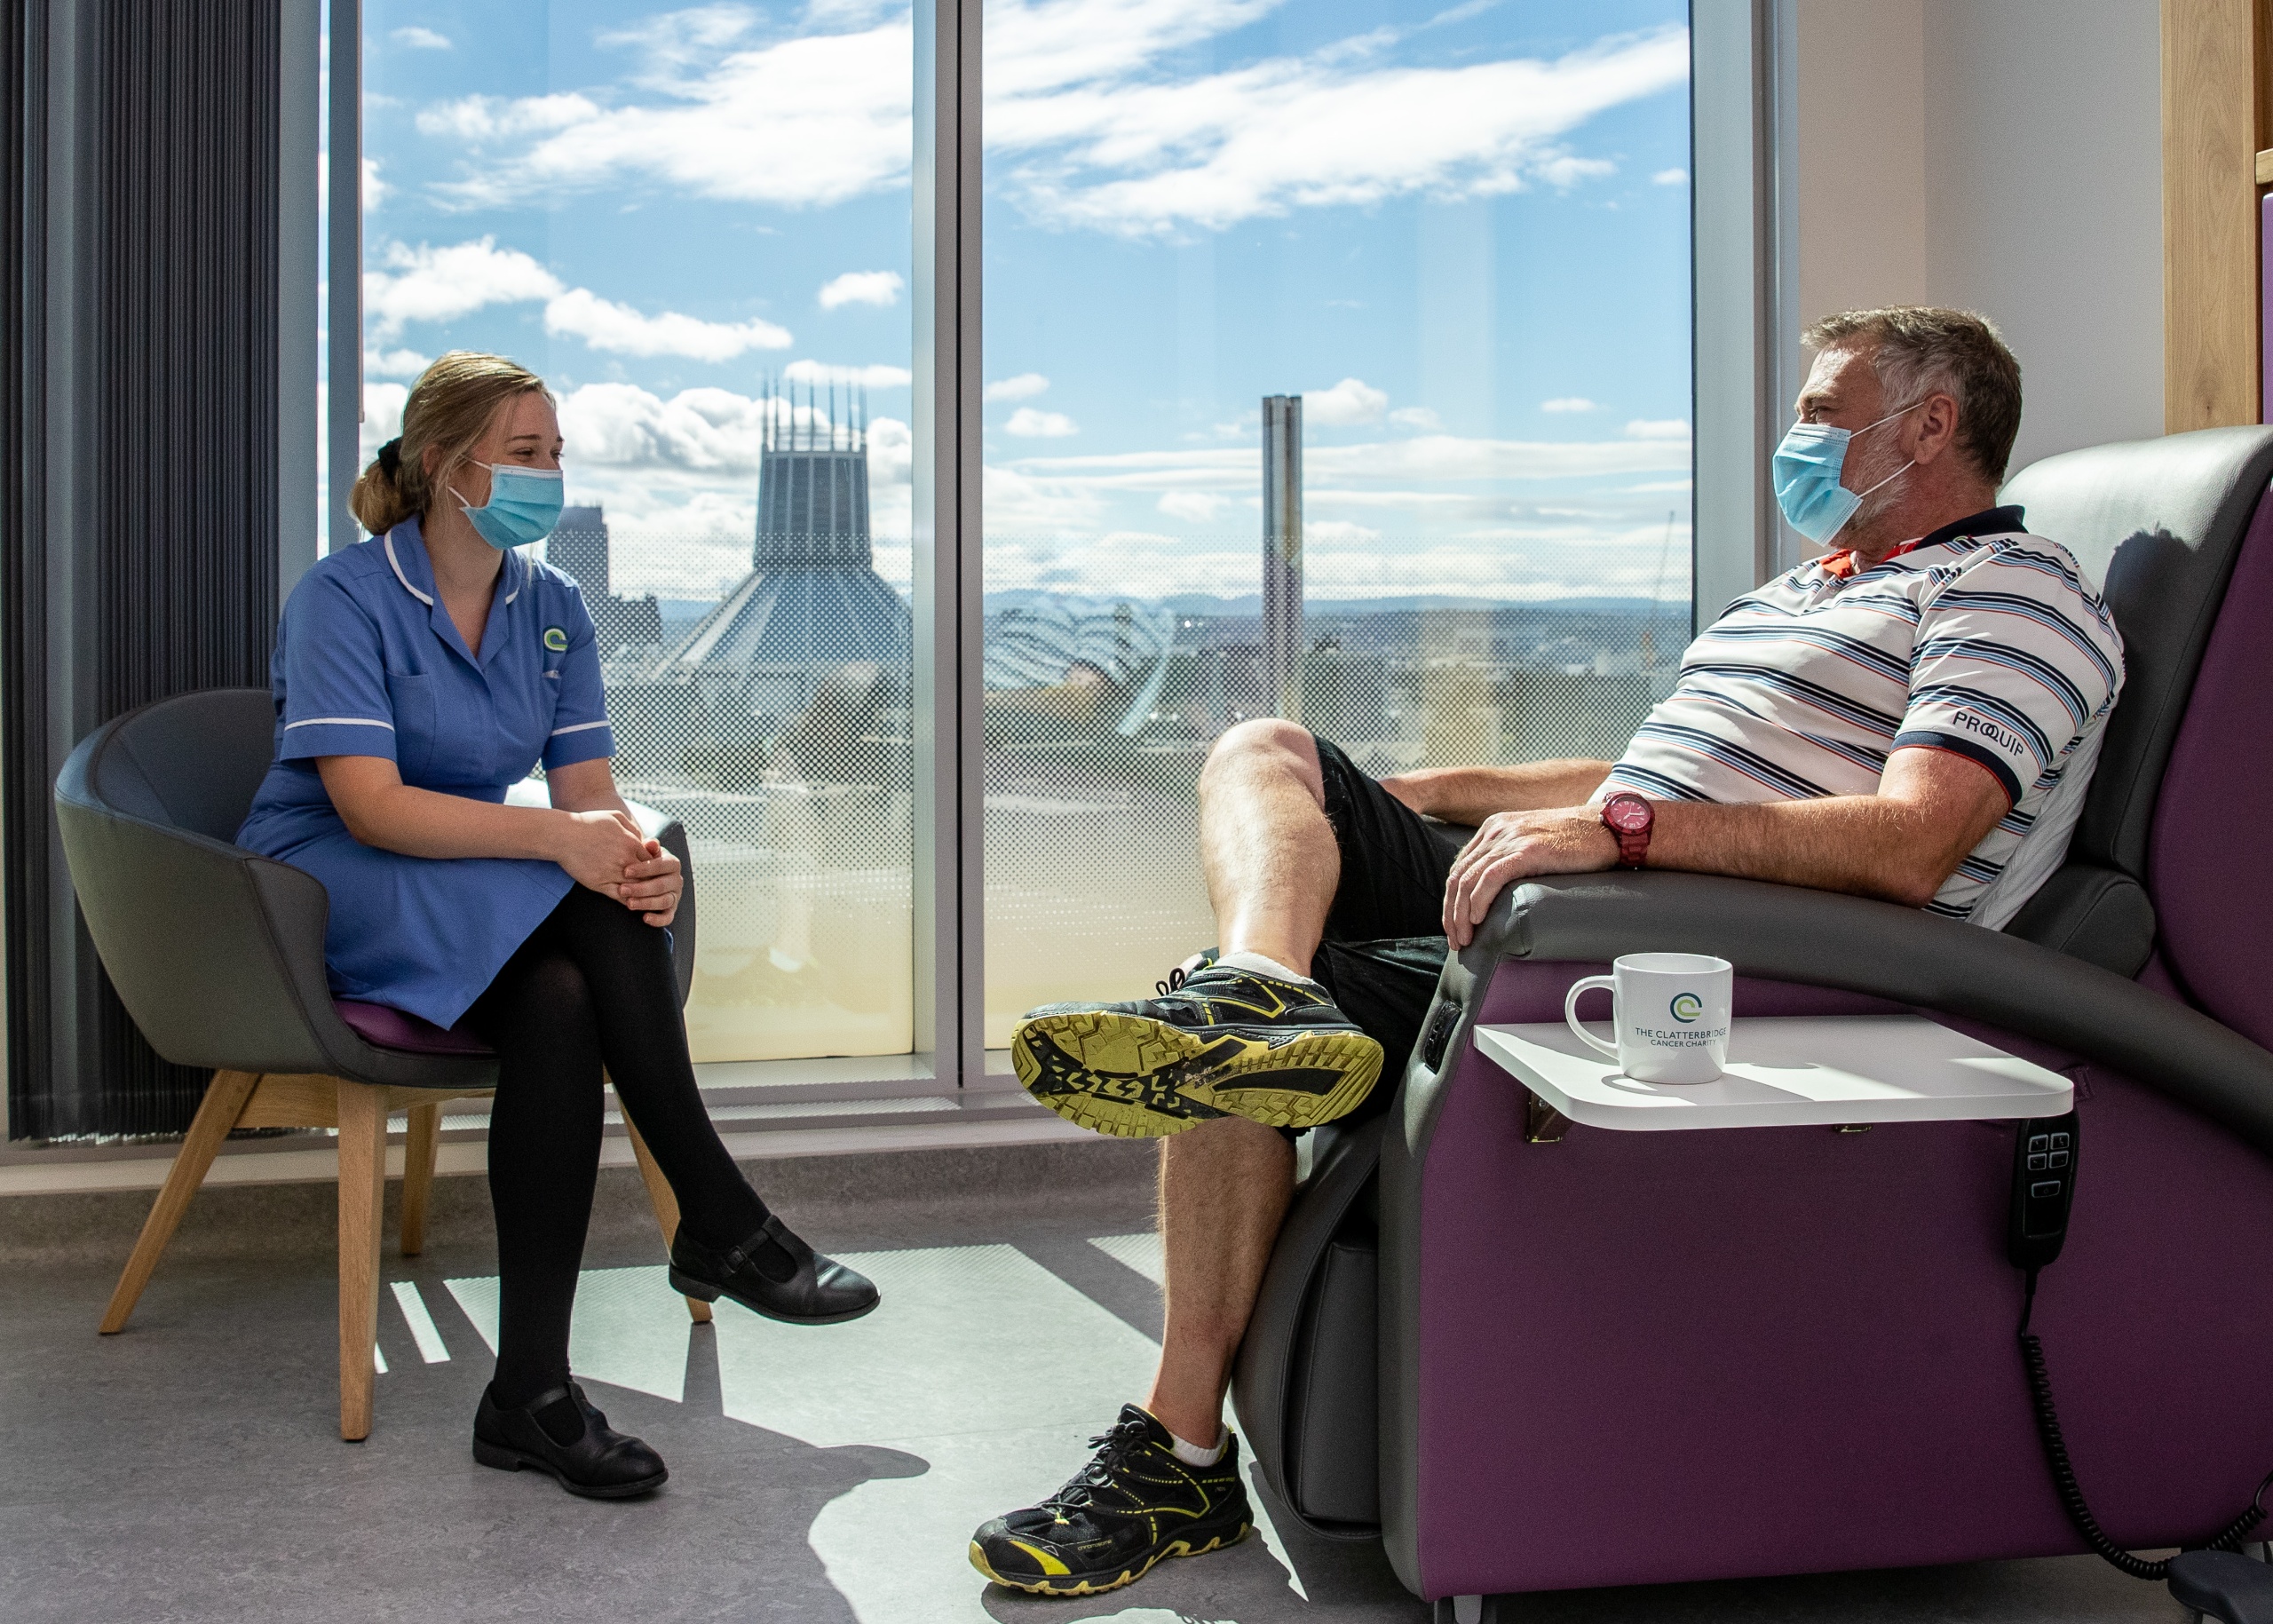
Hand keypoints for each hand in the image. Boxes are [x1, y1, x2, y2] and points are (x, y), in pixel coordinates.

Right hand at [554, 809, 650, 898]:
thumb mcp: (615, 816)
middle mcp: (625, 860)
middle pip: (648, 876)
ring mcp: (613, 873)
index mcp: (631, 843)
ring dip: (643, 894)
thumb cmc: (588, 823)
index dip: (655, 867)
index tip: (653, 872)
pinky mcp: (600, 884)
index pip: (653, 861)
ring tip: (647, 899)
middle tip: (656, 889)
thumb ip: (632, 828)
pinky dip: (629, 901)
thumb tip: (644, 839)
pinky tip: (632, 903)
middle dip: (652, 882)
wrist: (562, 835)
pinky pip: (620, 897)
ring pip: (637, 889)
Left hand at [618, 840, 682, 927]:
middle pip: (662, 885)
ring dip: (646, 903)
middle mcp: (677, 880)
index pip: (662, 865)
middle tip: (622, 890)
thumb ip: (648, 847)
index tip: (626, 871)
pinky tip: (644, 918)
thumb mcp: (645, 852)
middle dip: (641, 888)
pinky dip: (658, 919)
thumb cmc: (643, 862)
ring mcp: (675, 896)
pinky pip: (668, 918)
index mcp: (673, 864)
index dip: (645, 869)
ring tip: (629, 904)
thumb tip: (651, 843)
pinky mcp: (671, 910)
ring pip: (665, 901)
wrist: (648, 876)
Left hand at [1441, 806, 1619, 948]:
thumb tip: (1494, 894)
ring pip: (1469, 880)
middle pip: (1458, 876)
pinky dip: (1478, 902)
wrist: (1609, 828)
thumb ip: (1511, 859)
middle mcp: (1497, 830)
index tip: (1455, 926)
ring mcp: (1511, 838)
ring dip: (1461, 915)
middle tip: (1456, 940)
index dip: (1452, 900)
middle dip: (1451, 913)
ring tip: (1465, 939)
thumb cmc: (1578, 842)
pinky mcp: (1528, 849)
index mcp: (1495, 828)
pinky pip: (1490, 878)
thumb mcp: (1534, 844)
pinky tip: (1477, 919)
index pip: (1460, 868)